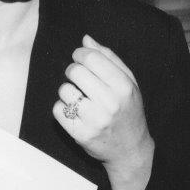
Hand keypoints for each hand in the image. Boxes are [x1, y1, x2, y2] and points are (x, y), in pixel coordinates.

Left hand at [52, 34, 154, 176]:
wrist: (130, 150)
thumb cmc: (129, 111)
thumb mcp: (129, 82)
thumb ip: (109, 58)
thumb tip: (86, 39)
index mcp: (123, 86)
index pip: (91, 58)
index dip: (79, 54)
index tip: (79, 58)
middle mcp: (110, 103)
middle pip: (75, 71)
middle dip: (73, 70)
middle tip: (78, 77)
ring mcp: (94, 120)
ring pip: (64, 90)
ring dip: (68, 91)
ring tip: (80, 97)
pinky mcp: (80, 134)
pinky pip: (58, 110)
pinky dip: (62, 108)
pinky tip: (74, 111)